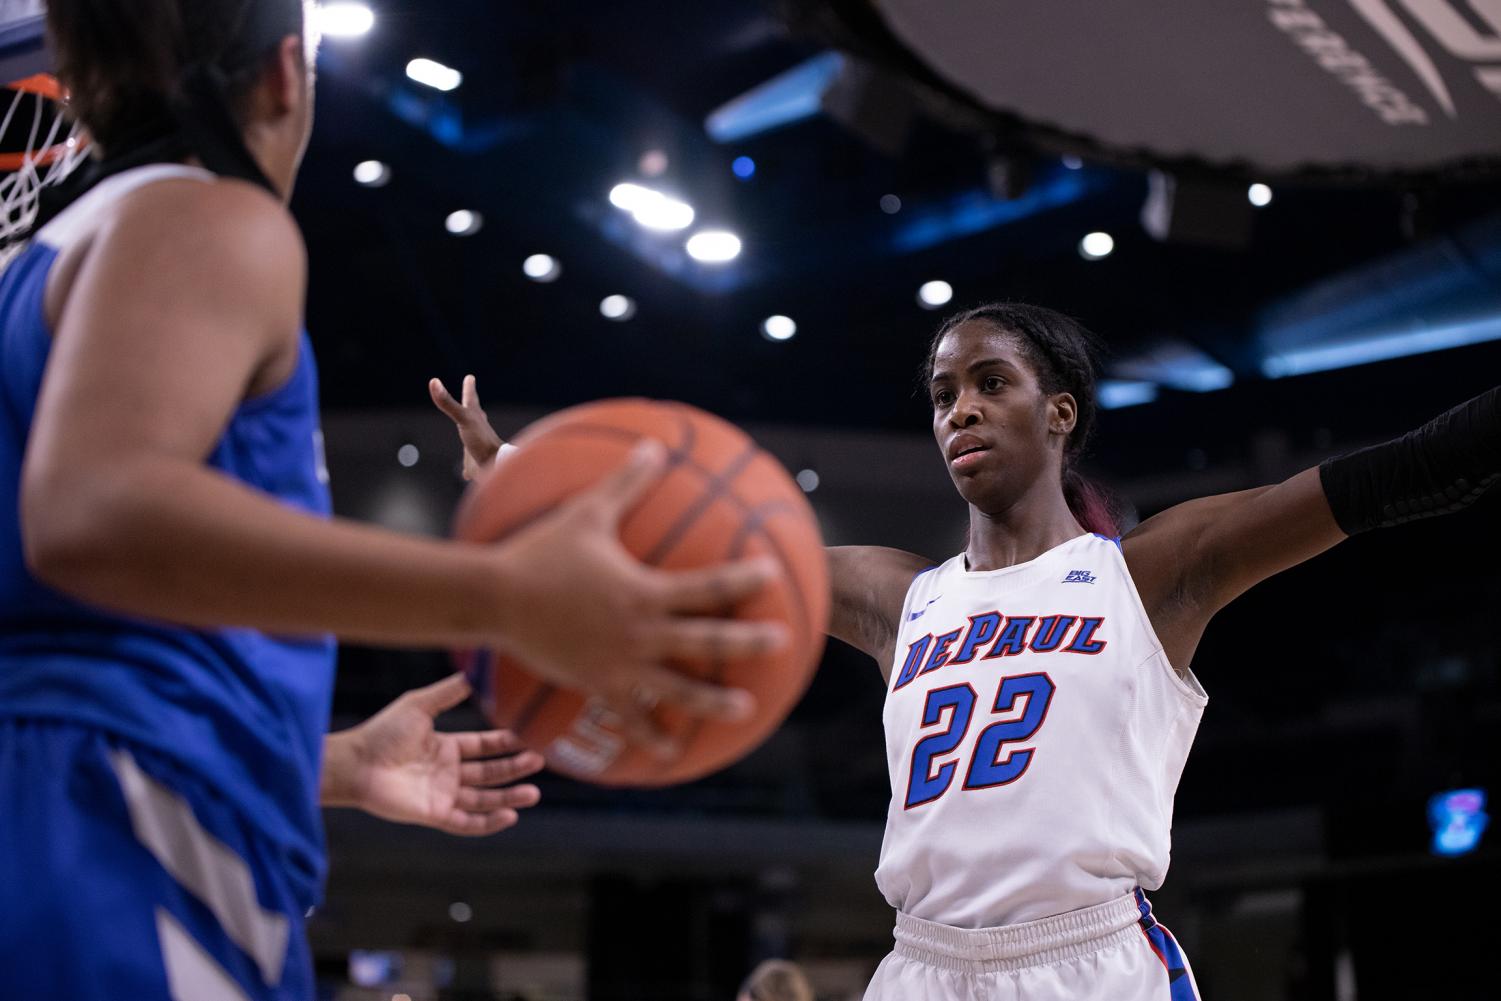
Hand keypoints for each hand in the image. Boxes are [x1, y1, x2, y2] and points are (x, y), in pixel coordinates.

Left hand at [322, 674, 543, 835]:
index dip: (504, 744)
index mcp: (445, 747)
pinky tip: (509, 817)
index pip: (483, 747)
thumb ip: (446, 693)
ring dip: (508, 797)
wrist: (356, 763)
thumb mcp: (418, 705)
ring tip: (533, 793)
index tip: (527, 737)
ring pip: (483, 800)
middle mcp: (447, 772)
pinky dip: (488, 823)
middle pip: (489, 773)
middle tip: (539, 761)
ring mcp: (442, 795)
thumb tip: (471, 674)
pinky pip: (466, 822)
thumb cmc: (382, 733)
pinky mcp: (434, 814)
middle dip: (514, 769)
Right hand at [430, 375, 504, 480]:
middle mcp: (478, 432)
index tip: (470, 377)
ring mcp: (477, 448)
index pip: (471, 399)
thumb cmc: (482, 441)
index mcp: (475, 419)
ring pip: (473, 440)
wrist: (496, 469)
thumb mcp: (463, 418)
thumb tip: (434, 382)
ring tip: (468, 433)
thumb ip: (448, 403)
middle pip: (474, 416)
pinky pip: (470, 467)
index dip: (469, 388)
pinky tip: (466, 473)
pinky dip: (467, 468)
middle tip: (471, 397)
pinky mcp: (476, 465)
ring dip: (470, 435)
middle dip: (472, 406)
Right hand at [489, 440, 787, 756]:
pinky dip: (652, 734)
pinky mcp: (598, 686)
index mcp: (642, 592)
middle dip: (746, 642)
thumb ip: (627, 482)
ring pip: (676, 691)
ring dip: (714, 702)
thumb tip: (655, 446)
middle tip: (784, 641)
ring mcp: (620, 665)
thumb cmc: (540, 551)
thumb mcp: (586, 512)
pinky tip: (672, 752)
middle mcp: (638, 633)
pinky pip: (631, 716)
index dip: (740, 580)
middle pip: (704, 641)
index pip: (704, 586)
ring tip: (747, 709)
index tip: (770, 575)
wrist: (495, 600)